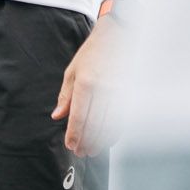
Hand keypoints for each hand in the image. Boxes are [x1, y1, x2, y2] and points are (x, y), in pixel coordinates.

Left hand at [51, 16, 120, 156]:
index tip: (71, 145)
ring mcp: (120, 91)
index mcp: (86, 83)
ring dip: (101, 140)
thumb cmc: (93, 53)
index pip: (79, 116)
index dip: (74, 134)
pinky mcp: (132, 93)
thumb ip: (66, 96)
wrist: (119, 36)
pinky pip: (123, 118)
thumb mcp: (73, 71)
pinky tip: (108, 138)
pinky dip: (115, 131)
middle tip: (81, 152)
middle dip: (87, 141)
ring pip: (110, 124)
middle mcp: (104, 89)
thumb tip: (57, 116)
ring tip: (93, 149)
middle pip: (94, 124)